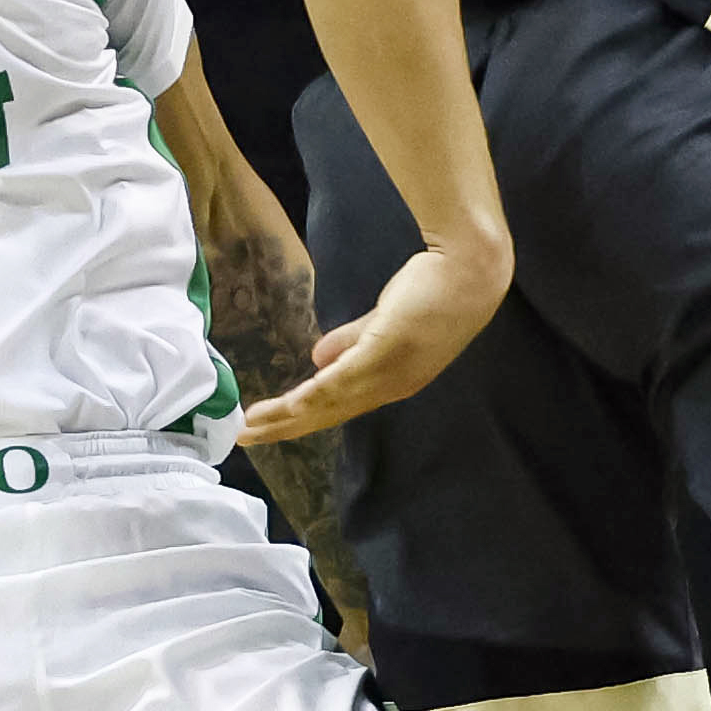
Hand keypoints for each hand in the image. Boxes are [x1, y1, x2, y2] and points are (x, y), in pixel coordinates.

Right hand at [236, 223, 509, 444]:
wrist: (466, 271)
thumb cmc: (433, 290)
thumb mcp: (385, 321)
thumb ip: (352, 340)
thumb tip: (317, 357)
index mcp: (388, 381)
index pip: (336, 408)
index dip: (300, 420)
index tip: (267, 427)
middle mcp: (388, 386)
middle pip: (326, 415)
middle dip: (283, 428)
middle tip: (244, 439)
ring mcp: (388, 373)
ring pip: (327, 404)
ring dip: (287, 417)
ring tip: (251, 426)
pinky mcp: (385, 352)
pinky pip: (341, 381)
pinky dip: (313, 395)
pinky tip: (288, 404)